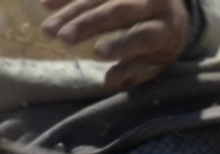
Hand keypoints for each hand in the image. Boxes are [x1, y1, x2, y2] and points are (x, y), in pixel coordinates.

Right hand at [40, 0, 191, 88]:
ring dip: (71, 11)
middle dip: (89, 23)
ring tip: (48, 30)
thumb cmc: (160, 45)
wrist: (174, 12)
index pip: (143, 35)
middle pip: (119, 10)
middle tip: (64, 38)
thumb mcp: (155, 64)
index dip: (120, 44)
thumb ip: (135, 72)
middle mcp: (152, 3)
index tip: (96, 54)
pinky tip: (45, 3)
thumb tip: (108, 80)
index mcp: (166, 29)